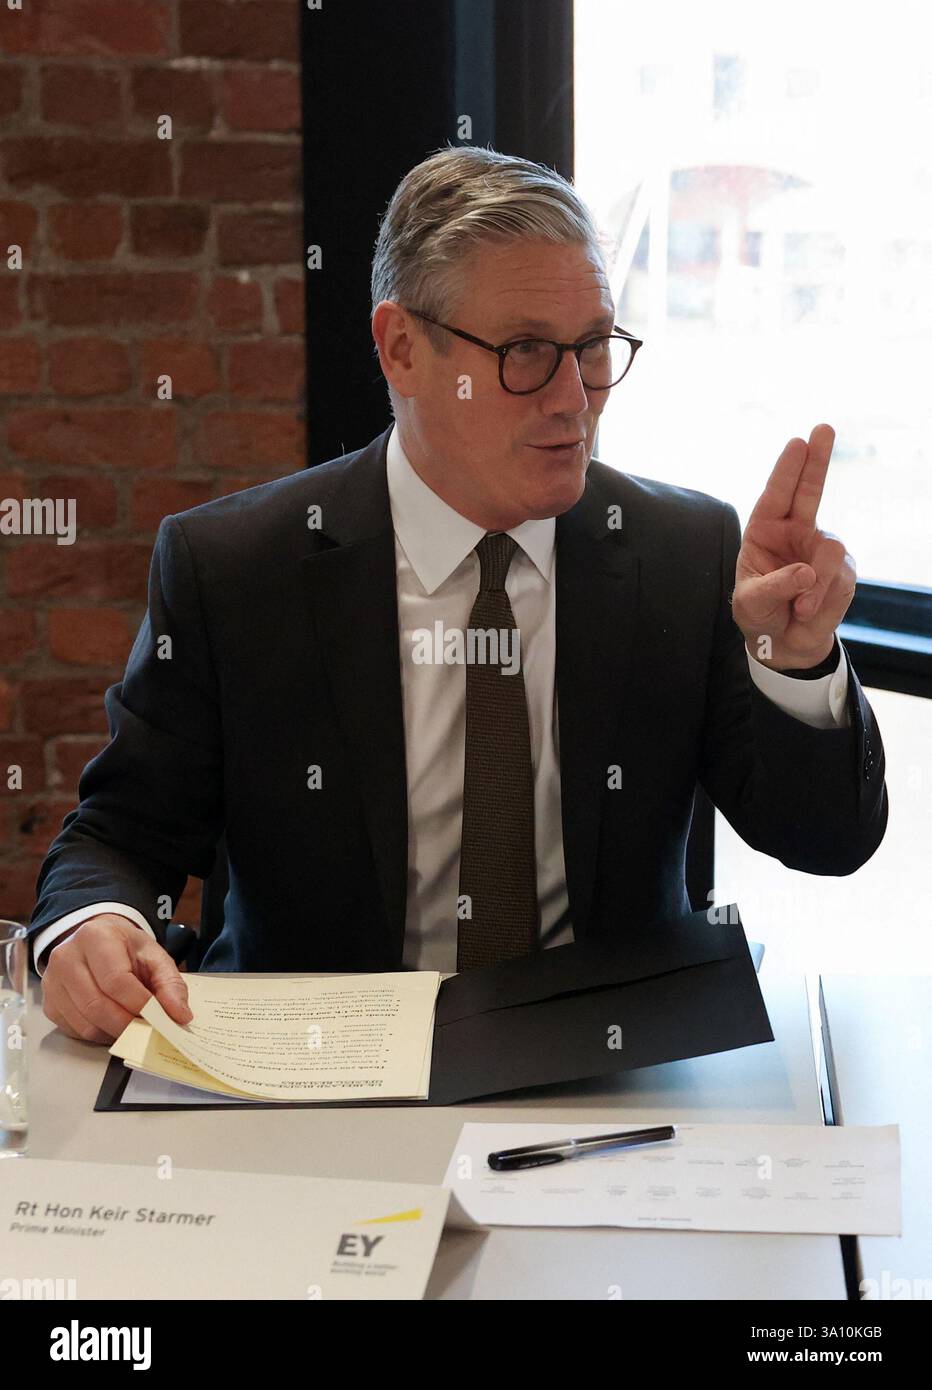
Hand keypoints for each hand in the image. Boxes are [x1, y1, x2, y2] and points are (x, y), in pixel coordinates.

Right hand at [41, 914, 192, 1044]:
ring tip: (134, 1027)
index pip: (116, 980)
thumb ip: (170, 983)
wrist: (96, 940)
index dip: (139, 1004)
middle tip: (149, 1030)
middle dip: (128, 1024)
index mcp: (95, 937)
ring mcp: (53, 982)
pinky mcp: (50, 1004)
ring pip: (85, 1024)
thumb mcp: (154, 956)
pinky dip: (99, 1035)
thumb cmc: (126, 948)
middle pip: (97, 1005)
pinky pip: (75, 1031)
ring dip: (114, 1033)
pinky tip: (113, 1025)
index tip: (160, 1019)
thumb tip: (180, 1015)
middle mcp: (66, 957)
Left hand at [732, 423, 856, 669]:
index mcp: (765, 532)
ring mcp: (821, 549)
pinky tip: (809, 612)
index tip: (798, 441)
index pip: (776, 495)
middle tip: (823, 427)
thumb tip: (807, 573)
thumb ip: (774, 586)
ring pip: (830, 553)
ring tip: (799, 609)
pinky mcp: (843, 571)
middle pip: (809, 491)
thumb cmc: (759, 615)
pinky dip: (824, 601)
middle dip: (817, 461)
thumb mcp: (752, 602)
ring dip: (815, 586)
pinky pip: (840, 579)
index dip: (787, 470)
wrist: (784, 643)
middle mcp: (795, 533)